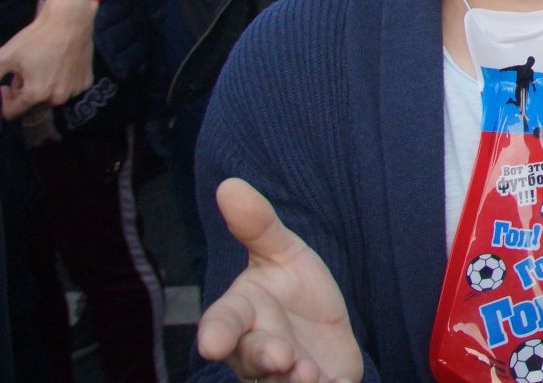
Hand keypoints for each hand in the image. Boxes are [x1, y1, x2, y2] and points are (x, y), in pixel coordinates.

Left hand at [0, 0, 96, 118]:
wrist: (70, 20)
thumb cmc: (36, 38)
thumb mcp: (5, 57)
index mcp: (36, 95)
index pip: (13, 113)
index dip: (5, 100)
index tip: (5, 85)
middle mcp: (57, 98)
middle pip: (32, 106)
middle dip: (24, 93)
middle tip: (23, 73)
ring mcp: (74, 91)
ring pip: (51, 98)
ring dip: (42, 89)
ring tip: (41, 68)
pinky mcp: (86, 82)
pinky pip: (67, 89)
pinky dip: (60, 82)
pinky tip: (58, 65)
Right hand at [197, 179, 362, 382]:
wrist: (327, 330)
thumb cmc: (293, 291)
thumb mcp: (283, 253)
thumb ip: (257, 225)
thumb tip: (229, 184)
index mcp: (243, 314)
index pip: (224, 322)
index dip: (218, 332)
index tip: (212, 343)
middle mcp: (257, 350)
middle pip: (252, 359)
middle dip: (264, 358)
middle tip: (281, 355)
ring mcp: (285, 376)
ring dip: (292, 382)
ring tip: (308, 374)